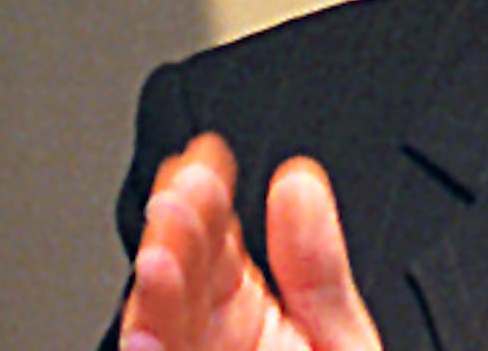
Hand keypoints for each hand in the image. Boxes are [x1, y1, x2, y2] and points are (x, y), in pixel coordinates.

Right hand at [117, 133, 384, 350]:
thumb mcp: (340, 337)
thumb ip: (318, 269)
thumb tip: (298, 179)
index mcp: (241, 313)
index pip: (211, 241)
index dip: (204, 195)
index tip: (204, 155)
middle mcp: (206, 338)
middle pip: (178, 276)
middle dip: (176, 231)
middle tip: (181, 192)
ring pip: (160, 324)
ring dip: (156, 291)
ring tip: (159, 256)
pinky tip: (148, 334)